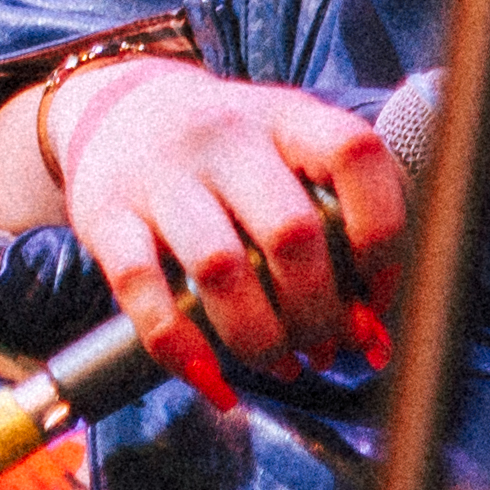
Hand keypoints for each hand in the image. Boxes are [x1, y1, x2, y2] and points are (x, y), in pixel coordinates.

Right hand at [0, 56, 400, 403]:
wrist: (118, 112)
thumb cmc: (228, 155)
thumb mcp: (288, 156)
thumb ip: (338, 229)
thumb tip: (369, 339)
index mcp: (286, 118)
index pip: (354, 155)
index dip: (383, 232)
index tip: (376, 288)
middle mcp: (226, 137)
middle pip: (292, 232)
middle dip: (319, 312)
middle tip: (322, 346)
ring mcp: (162, 175)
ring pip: (221, 269)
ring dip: (260, 338)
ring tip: (276, 363)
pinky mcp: (106, 216)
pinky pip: (144, 293)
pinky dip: (183, 350)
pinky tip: (212, 378)